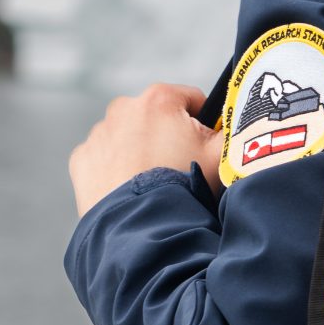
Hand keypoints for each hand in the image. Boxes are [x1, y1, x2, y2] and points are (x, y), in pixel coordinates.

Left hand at [70, 84, 222, 214]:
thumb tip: (241, 122)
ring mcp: (99, 134)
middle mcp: (123, 108)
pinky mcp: (82, 159)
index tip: (203, 148)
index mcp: (159, 98)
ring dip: (141, 153)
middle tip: (179, 170)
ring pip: (129, 137)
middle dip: (169, 138)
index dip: (204, 124)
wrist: (142, 226)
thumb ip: (235, 131)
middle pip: (158, 118)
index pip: (192, 100)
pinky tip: (131, 190)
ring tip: (154, 184)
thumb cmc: (185, 186)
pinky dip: (116, 170)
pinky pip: (105, 159)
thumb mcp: (223, 156)